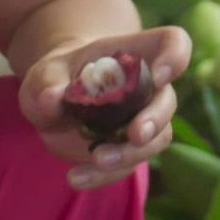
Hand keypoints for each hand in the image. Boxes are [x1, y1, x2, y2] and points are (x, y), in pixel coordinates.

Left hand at [18, 26, 191, 189]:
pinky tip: (76, 177)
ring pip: (156, 139)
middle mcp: (146, 88)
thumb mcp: (44, 74)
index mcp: (133, 55)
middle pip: (168, 100)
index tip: (159, 76)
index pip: (173, 43)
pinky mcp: (128, 150)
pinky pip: (127, 166)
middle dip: (155, 120)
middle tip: (135, 135)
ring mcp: (141, 121)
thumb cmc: (56, 76)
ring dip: (131, 153)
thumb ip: (47, 82)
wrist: (52, 101)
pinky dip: (103, 175)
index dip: (175, 56)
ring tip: (97, 160)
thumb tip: (51, 98)